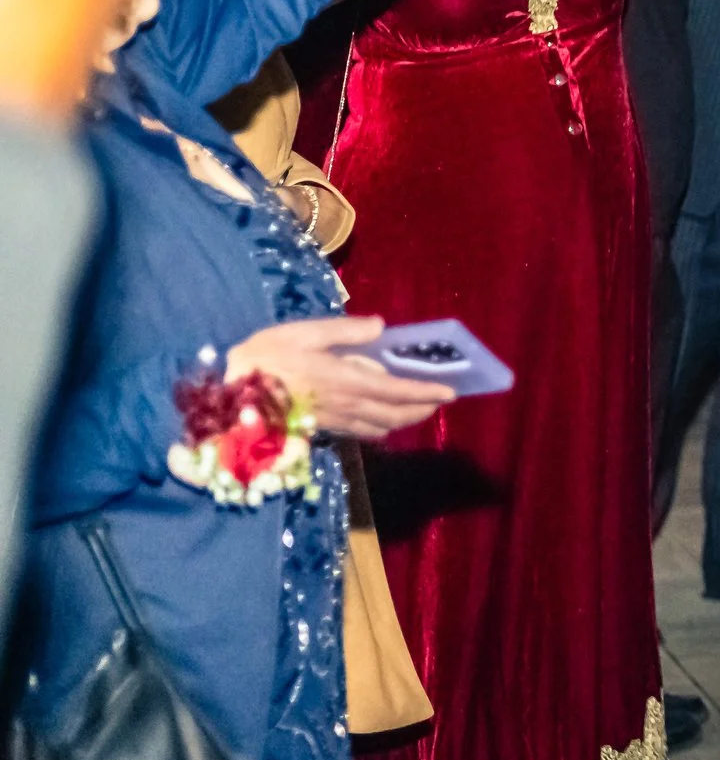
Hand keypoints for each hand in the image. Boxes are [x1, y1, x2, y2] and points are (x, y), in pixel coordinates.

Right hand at [224, 316, 454, 438]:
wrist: (229, 396)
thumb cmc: (265, 359)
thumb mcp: (303, 333)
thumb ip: (345, 331)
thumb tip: (380, 327)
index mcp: (347, 380)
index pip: (398, 390)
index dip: (426, 392)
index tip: (450, 392)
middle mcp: (347, 405)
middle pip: (395, 414)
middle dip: (421, 409)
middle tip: (439, 401)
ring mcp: (335, 421)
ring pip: (380, 426)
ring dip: (404, 420)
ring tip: (418, 410)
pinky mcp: (322, 428)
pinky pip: (359, 432)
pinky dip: (379, 428)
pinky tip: (381, 422)